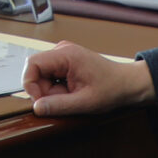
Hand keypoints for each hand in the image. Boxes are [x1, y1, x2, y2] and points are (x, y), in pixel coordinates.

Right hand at [23, 41, 154, 116]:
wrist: (127, 84)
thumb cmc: (111, 89)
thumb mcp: (85, 102)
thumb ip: (59, 105)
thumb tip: (36, 107)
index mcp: (66, 54)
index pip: (32, 64)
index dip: (30, 85)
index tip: (40, 102)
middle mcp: (62, 50)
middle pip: (36, 72)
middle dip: (44, 91)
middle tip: (63, 102)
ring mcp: (63, 55)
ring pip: (42, 76)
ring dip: (51, 91)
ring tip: (71, 96)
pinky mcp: (64, 62)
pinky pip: (50, 77)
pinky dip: (57, 89)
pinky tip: (72, 92)